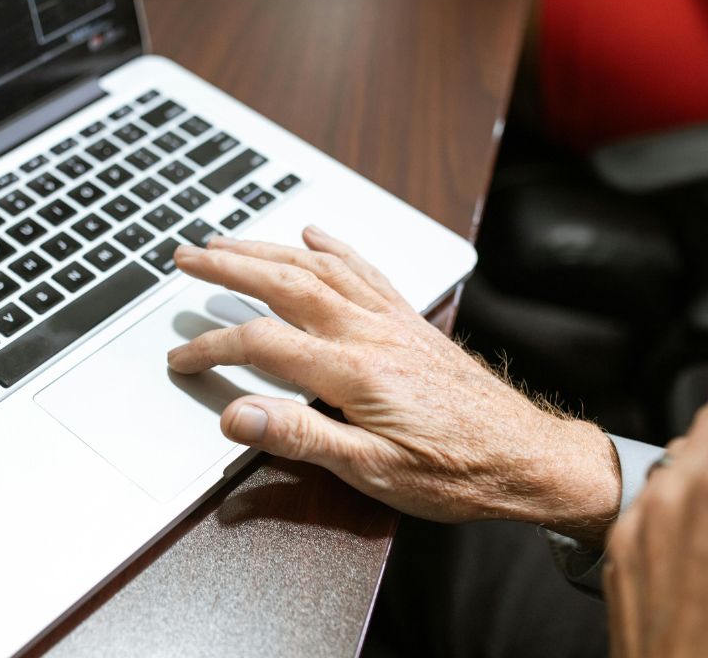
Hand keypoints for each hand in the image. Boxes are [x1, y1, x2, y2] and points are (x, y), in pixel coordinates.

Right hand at [167, 226, 620, 541]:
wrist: (528, 458)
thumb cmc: (454, 472)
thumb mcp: (371, 470)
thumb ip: (301, 436)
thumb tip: (236, 415)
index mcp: (353, 369)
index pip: (261, 342)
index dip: (211, 346)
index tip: (180, 358)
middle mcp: (370, 332)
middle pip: (284, 283)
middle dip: (228, 266)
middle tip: (186, 257)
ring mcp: (392, 321)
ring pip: (320, 268)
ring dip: (268, 249)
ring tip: (228, 240)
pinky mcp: (411, 322)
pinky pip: (366, 270)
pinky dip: (335, 247)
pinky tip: (315, 235)